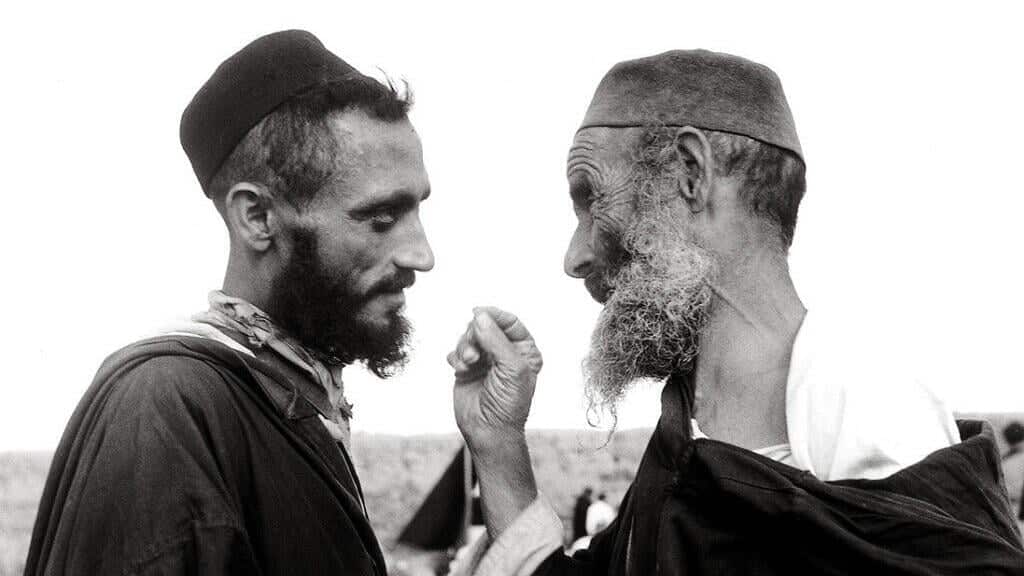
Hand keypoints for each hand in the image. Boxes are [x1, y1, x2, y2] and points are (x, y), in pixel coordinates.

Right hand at [449, 307, 542, 447]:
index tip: (479, 312)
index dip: (495, 315)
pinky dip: (456, 357)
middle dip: (476, 335)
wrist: (489, 430)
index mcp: (523, 350)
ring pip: (468, 337)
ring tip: (468, 364)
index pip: (510, 322)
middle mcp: (504, 352)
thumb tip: (481, 316)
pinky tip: (461, 369)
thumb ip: (496, 340)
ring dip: (465, 347)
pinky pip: (456, 351)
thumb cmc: (508, 404)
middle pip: (485, 326)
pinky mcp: (467, 369)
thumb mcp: (511, 369)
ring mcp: (484, 360)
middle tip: (474, 353)